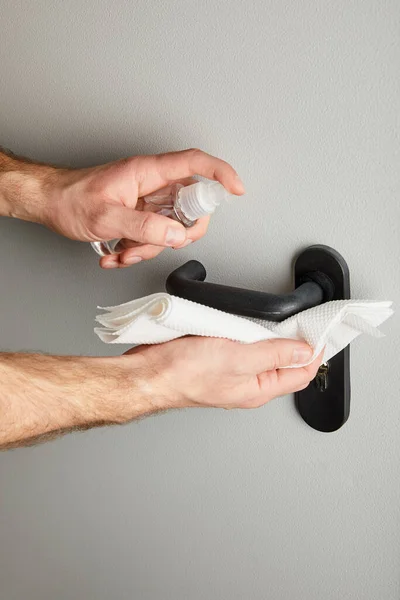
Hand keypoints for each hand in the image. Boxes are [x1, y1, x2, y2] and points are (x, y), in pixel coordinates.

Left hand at [45, 149, 244, 267]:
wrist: (49, 203)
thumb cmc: (71, 199)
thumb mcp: (106, 217)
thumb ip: (144, 227)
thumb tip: (176, 234)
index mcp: (147, 172)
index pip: (194, 164)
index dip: (220, 173)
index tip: (236, 189)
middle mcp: (151, 184)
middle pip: (189, 204)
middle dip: (178, 232)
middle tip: (163, 243)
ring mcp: (147, 201)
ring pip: (171, 226)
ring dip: (151, 247)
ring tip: (124, 252)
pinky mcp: (139, 215)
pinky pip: (153, 235)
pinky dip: (138, 250)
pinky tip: (117, 253)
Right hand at [123, 337, 321, 412]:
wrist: (149, 373)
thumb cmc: (184, 373)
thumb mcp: (238, 358)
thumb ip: (274, 354)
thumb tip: (304, 351)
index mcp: (259, 390)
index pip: (302, 373)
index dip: (315, 352)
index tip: (321, 331)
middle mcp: (248, 384)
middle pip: (285, 364)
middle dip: (297, 343)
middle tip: (303, 322)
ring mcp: (233, 373)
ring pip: (264, 354)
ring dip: (273, 337)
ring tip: (281, 322)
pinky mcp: (218, 360)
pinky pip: (244, 347)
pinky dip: (252, 334)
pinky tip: (250, 324)